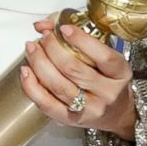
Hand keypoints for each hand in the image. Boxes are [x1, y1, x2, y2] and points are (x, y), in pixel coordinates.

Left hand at [19, 18, 136, 138]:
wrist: (118, 113)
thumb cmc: (110, 81)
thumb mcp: (107, 58)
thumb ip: (82, 39)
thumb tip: (45, 24)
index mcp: (120, 73)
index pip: (103, 56)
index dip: (81, 40)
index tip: (64, 28)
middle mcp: (107, 93)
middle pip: (74, 70)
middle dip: (52, 48)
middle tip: (43, 36)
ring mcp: (89, 109)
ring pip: (58, 86)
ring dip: (39, 64)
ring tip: (31, 49)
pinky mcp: (71, 120)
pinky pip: (47, 104)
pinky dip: (32, 87)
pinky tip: (26, 72)